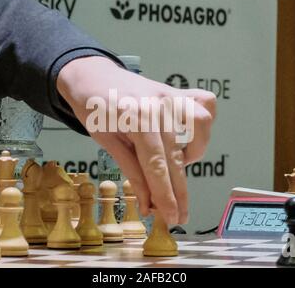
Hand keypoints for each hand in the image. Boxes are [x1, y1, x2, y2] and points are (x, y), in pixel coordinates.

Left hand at [57, 56, 215, 224]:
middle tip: (179, 215)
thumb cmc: (94, 107)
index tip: (171, 218)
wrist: (91, 74)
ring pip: (200, 126)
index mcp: (136, 119)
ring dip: (195, 153)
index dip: (166, 197)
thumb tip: (148, 202)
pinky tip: (189, 138)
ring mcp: (170, 95)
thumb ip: (131, 170)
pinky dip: (202, 123)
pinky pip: (204, 103)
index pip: (156, 166)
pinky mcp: (176, 91)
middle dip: (179, 192)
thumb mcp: (106, 141)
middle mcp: (159, 105)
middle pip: (177, 156)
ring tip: (179, 166)